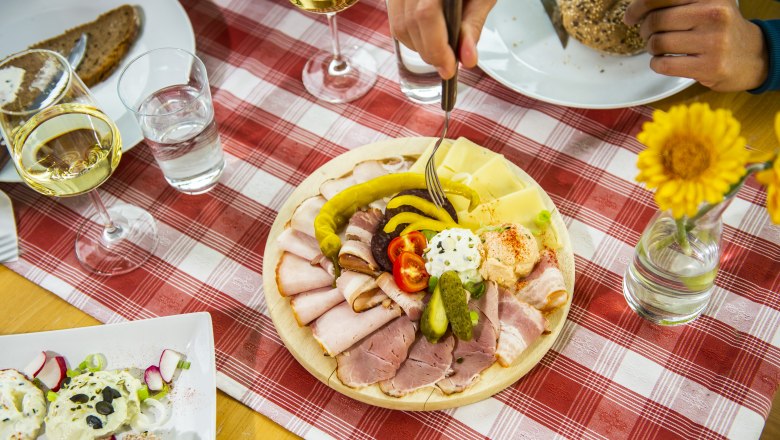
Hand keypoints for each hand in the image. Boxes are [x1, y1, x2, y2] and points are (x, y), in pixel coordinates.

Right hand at [387, 0, 496, 78]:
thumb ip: (471, 26)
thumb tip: (467, 59)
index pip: (426, 15)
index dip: (436, 47)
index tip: (450, 68)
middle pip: (408, 24)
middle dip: (429, 52)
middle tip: (448, 64)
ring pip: (399, 26)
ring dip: (419, 47)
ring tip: (441, 50)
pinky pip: (396, 21)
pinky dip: (412, 37)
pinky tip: (430, 37)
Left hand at [624, 0, 768, 91]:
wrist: (753, 56)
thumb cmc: (721, 30)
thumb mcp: (707, 5)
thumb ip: (677, 3)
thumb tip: (637, 7)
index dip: (639, 7)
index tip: (631, 17)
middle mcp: (714, 15)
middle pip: (656, 20)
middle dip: (645, 29)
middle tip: (647, 35)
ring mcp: (713, 42)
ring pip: (658, 43)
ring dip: (652, 48)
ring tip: (660, 48)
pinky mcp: (709, 67)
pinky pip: (664, 65)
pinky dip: (656, 64)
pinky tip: (663, 62)